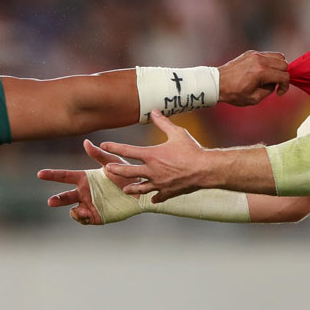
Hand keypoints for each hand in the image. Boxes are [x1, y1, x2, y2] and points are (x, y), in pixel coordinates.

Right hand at [37, 140, 130, 224]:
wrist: (141, 193)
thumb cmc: (127, 175)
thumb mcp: (114, 162)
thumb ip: (100, 155)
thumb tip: (86, 142)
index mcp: (85, 178)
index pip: (65, 176)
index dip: (52, 175)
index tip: (40, 174)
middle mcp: (84, 192)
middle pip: (66, 196)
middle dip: (57, 199)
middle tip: (51, 202)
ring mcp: (89, 205)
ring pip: (73, 210)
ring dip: (73, 210)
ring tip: (79, 210)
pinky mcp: (96, 216)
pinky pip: (84, 219)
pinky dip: (81, 218)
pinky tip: (85, 214)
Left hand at [100, 112, 216, 202]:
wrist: (205, 170)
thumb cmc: (192, 150)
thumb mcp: (177, 133)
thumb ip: (163, 122)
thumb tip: (154, 110)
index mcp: (151, 155)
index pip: (126, 151)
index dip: (113, 147)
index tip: (104, 145)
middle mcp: (151, 171)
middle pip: (127, 171)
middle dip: (116, 170)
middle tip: (107, 169)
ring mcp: (158, 183)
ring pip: (139, 188)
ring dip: (131, 188)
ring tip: (124, 189)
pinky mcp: (168, 192)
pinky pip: (158, 196)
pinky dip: (155, 197)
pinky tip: (152, 198)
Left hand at [219, 50, 288, 105]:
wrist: (217, 83)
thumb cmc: (233, 93)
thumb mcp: (253, 98)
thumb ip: (269, 90)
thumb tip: (274, 84)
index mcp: (261, 72)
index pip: (284, 76)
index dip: (285, 86)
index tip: (279, 92)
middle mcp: (259, 60)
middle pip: (284, 63)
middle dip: (283, 75)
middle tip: (275, 84)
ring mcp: (255, 54)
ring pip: (278, 56)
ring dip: (278, 67)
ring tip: (270, 77)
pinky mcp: (250, 53)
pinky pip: (267, 54)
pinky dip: (269, 62)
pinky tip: (262, 72)